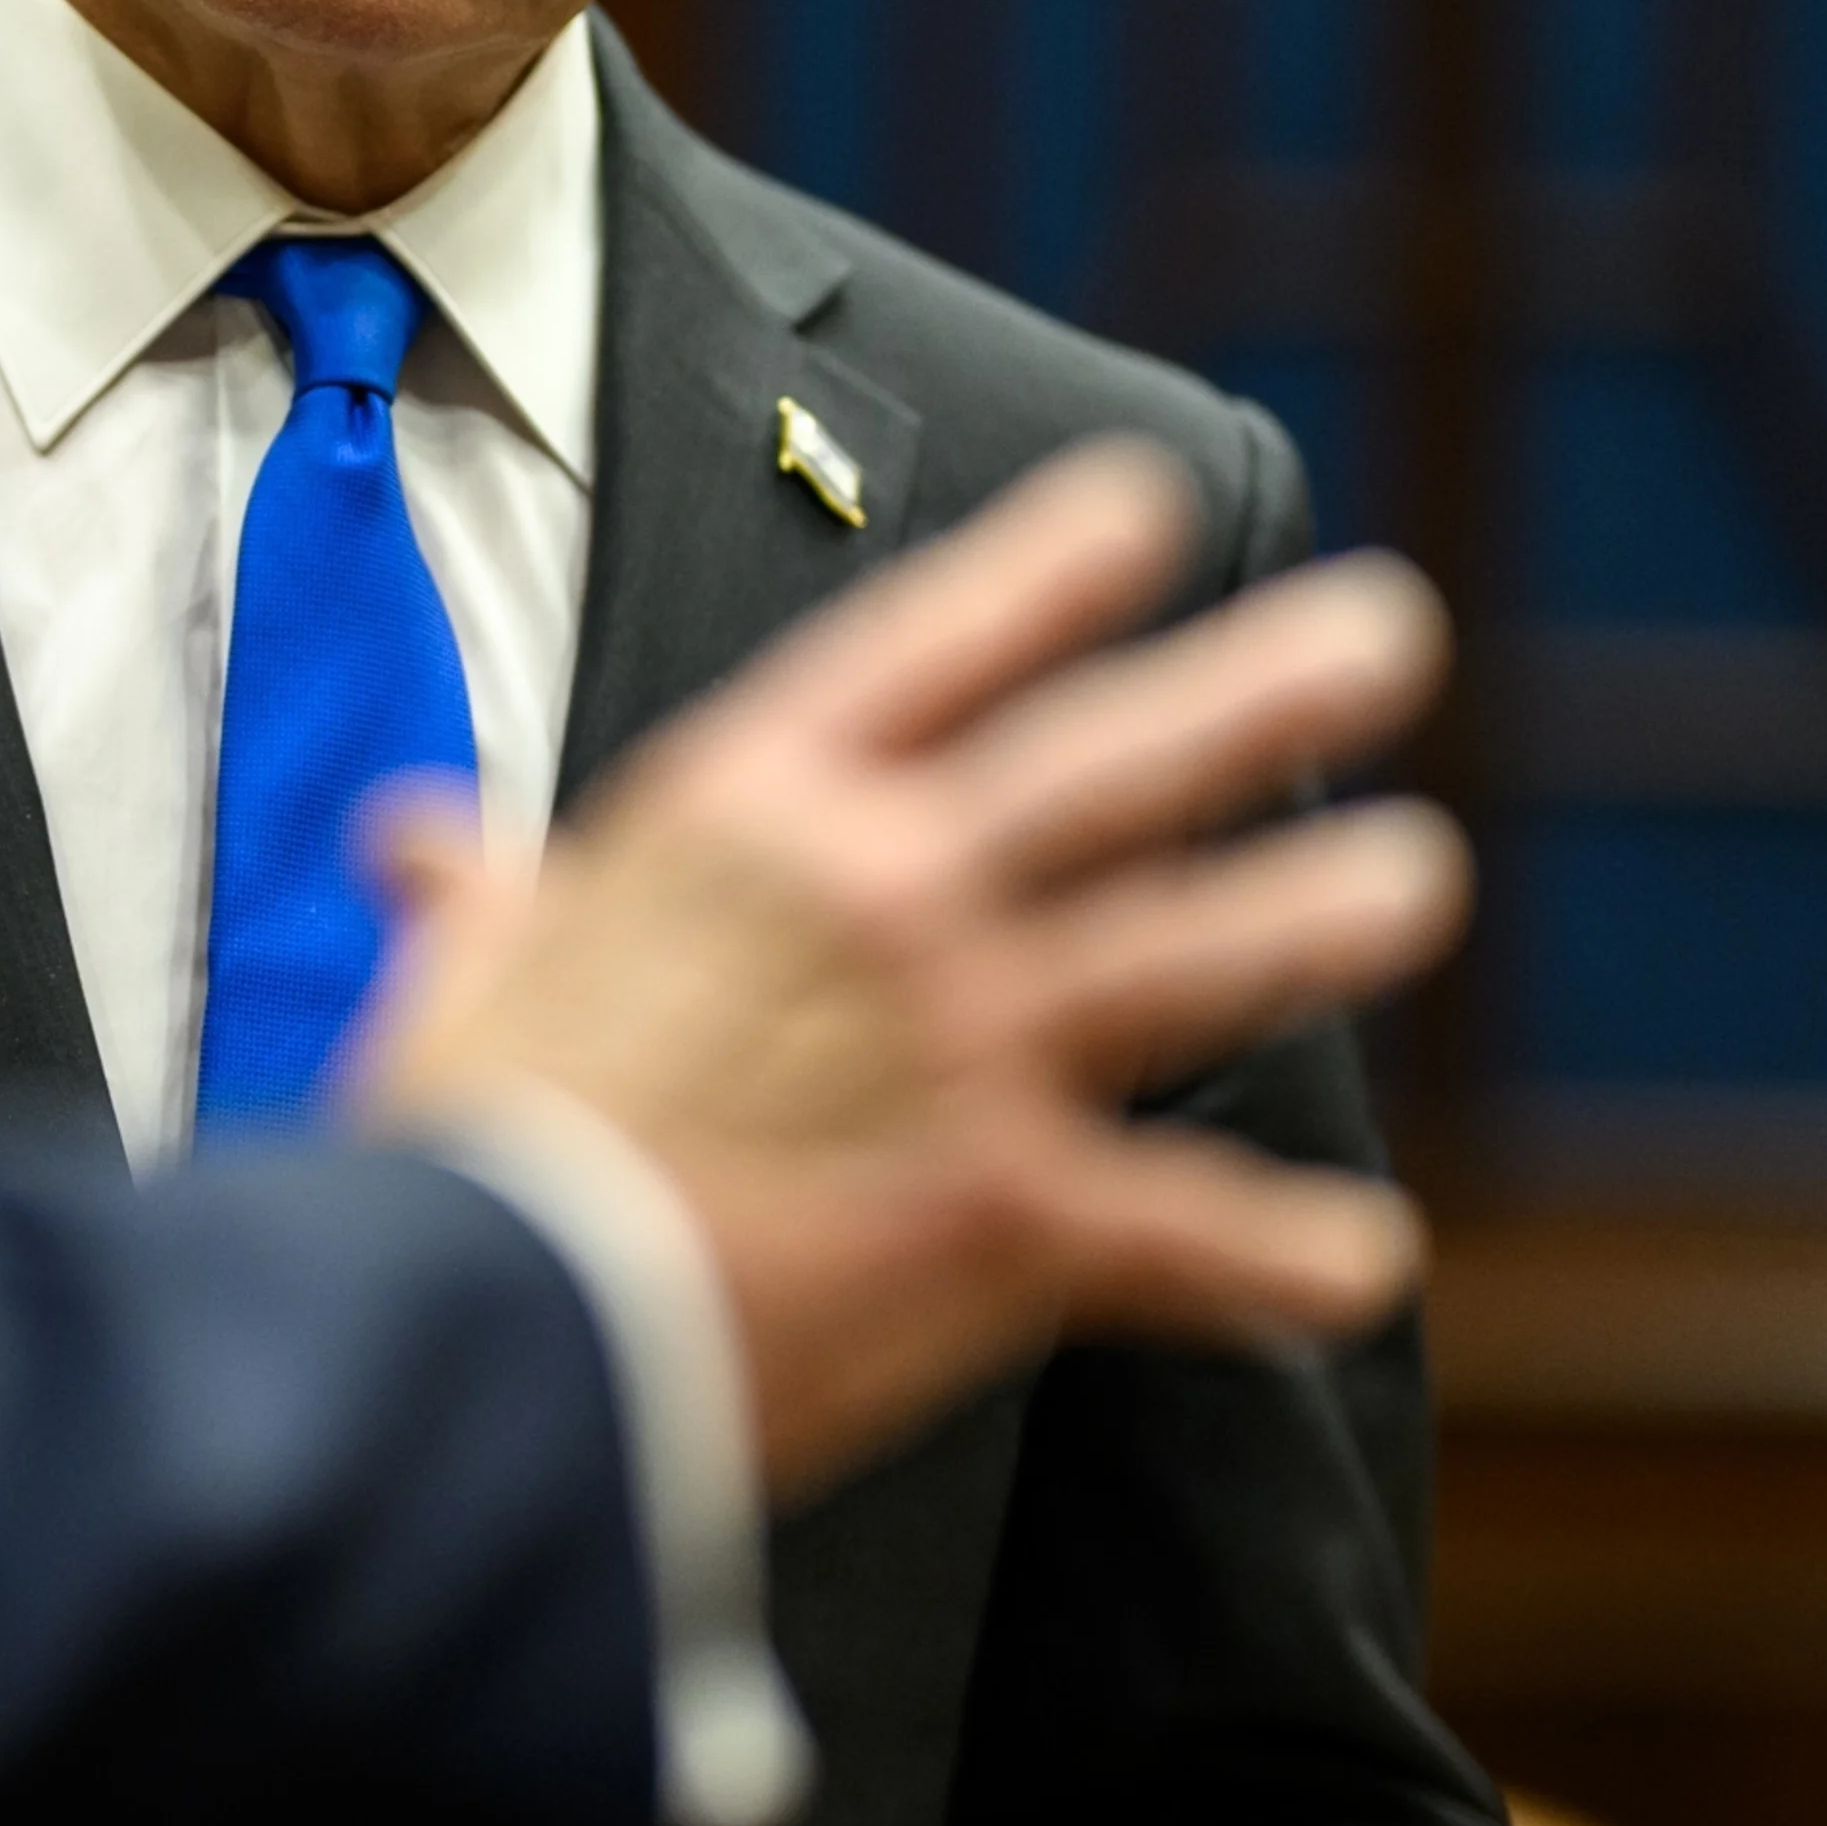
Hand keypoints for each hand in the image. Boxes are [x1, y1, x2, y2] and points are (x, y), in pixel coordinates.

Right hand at [350, 439, 1463, 1494]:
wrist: (489, 1324)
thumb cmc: (461, 1142)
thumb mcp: (458, 976)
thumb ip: (468, 893)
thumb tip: (409, 840)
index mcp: (744, 813)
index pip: (927, 647)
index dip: (1048, 568)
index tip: (1152, 501)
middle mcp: (880, 891)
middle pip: (1108, 763)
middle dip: (1257, 687)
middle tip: (1387, 628)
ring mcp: (960, 1041)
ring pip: (1186, 951)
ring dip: (1311, 911)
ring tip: (1417, 874)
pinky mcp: (1006, 1211)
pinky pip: (1184, 1227)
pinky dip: (1279, 1250)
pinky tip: (1367, 1256)